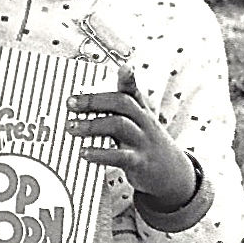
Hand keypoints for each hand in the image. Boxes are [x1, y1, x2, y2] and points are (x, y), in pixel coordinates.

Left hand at [69, 67, 196, 210]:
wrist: (173, 175)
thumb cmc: (145, 145)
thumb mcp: (137, 125)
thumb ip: (116, 112)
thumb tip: (82, 101)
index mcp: (141, 111)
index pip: (133, 91)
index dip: (128, 78)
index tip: (123, 67)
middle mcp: (144, 123)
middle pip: (123, 103)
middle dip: (94, 100)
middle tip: (70, 103)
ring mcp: (142, 142)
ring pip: (119, 125)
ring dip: (92, 125)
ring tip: (71, 127)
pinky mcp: (139, 163)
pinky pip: (119, 156)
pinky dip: (100, 153)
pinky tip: (84, 152)